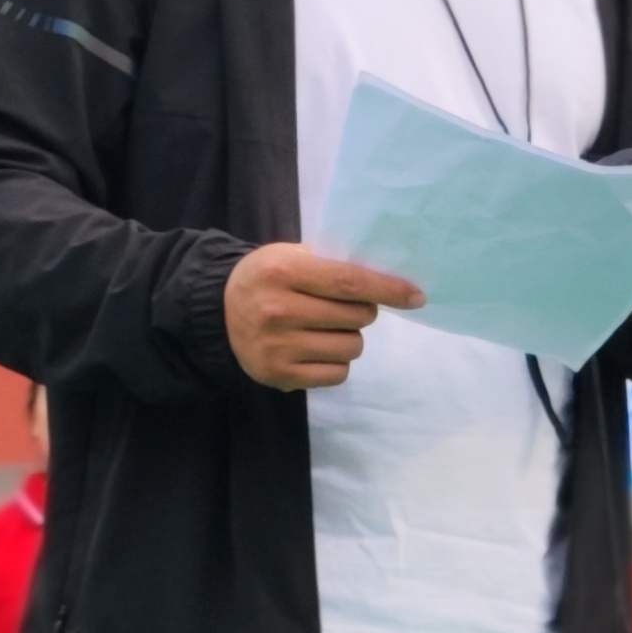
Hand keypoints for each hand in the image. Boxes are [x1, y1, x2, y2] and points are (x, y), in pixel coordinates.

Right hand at [226, 243, 422, 390]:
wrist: (215, 313)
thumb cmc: (265, 280)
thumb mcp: (289, 256)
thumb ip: (331, 264)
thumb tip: (386, 276)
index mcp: (283, 272)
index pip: (350, 282)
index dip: (388, 289)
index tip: (416, 296)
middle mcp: (278, 310)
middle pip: (357, 317)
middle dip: (363, 311)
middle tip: (342, 306)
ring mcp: (278, 347)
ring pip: (352, 347)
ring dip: (350, 338)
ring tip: (324, 328)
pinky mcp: (279, 375)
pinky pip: (338, 373)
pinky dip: (336, 362)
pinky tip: (314, 349)